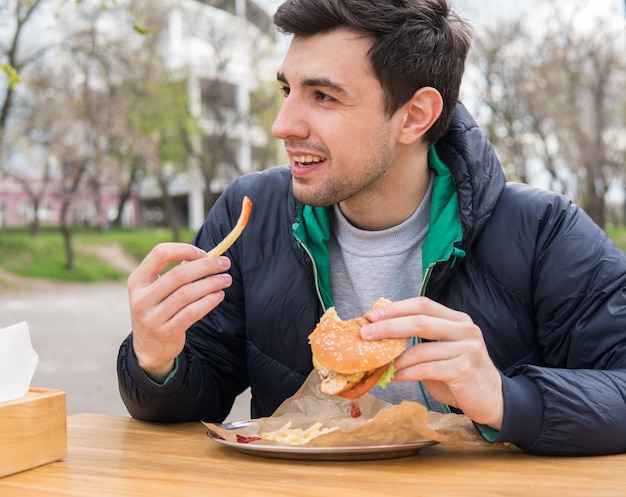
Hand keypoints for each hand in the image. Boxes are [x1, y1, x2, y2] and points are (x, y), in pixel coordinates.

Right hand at [127, 242, 232, 381]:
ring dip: (211, 283)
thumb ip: (176, 273)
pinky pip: (192, 312)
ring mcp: (152, 317)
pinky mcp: (166, 332)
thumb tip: (208, 256)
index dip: (184, 250)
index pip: (159, 253)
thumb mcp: (156, 290)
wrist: (148, 348)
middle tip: (225, 263)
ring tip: (226, 279)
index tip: (204, 253)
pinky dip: (208, 301)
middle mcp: (141, 298)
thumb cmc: (158, 310)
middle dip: (206, 266)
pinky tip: (219, 295)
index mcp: (137, 281)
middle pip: (179, 275)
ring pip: (187, 293)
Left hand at [361, 296, 503, 428]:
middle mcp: (465, 329)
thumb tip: (381, 333)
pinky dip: (405, 373)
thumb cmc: (460, 374)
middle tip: (365, 333)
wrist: (493, 400)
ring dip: (394, 357)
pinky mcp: (464, 369)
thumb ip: (421, 340)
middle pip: (420, 321)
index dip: (396, 308)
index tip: (371, 316)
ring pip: (421, 348)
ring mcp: (467, 349)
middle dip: (388, 326)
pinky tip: (392, 377)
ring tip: (377, 362)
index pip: (423, 304)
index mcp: (457, 320)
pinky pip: (426, 369)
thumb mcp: (442, 350)